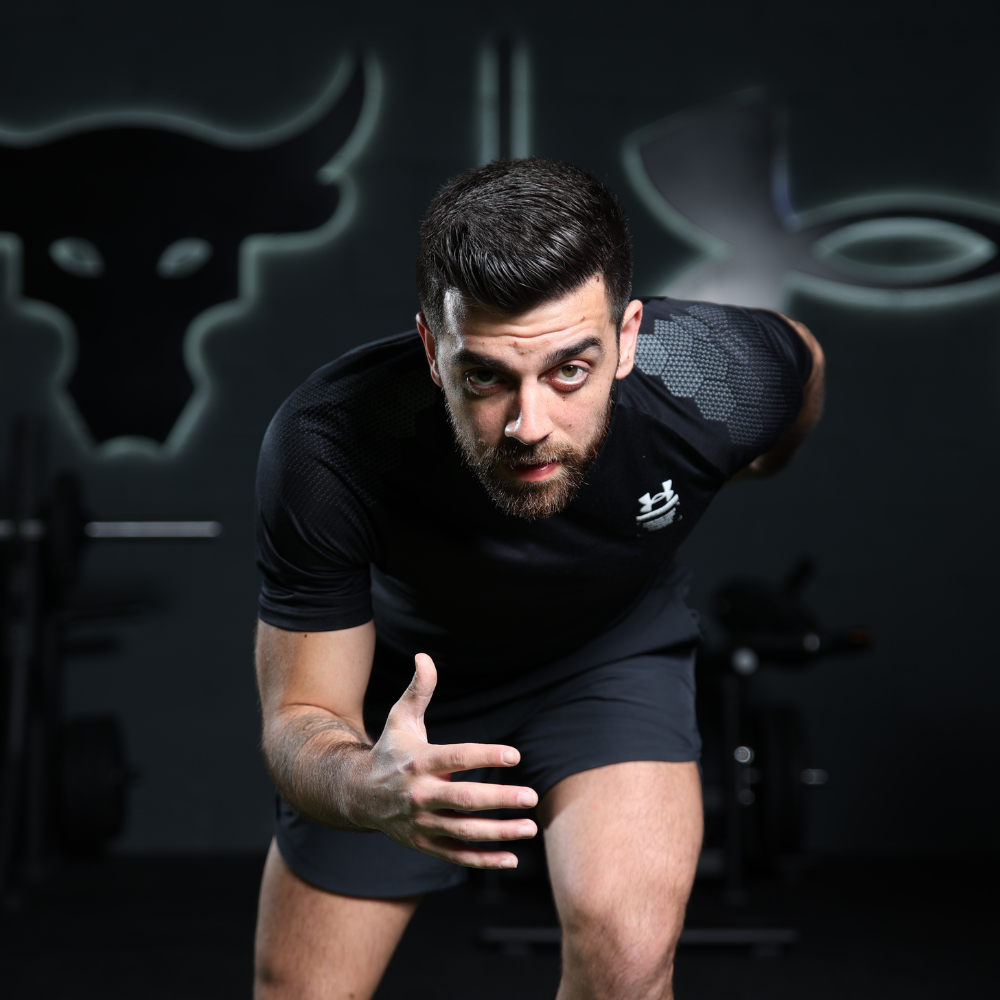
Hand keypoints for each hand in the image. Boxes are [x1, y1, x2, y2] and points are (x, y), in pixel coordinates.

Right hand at [349, 653, 537, 867]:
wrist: (356, 795)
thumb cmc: (389, 751)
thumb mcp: (400, 719)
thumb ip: (418, 690)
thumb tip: (424, 656)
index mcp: (419, 762)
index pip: (457, 758)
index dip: (487, 755)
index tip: (515, 755)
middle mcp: (420, 795)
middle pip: (464, 799)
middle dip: (499, 799)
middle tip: (531, 797)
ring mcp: (421, 823)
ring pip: (464, 832)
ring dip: (499, 833)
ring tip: (530, 827)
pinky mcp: (423, 844)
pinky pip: (457, 856)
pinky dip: (484, 861)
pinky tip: (511, 858)